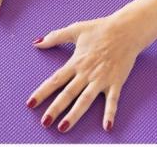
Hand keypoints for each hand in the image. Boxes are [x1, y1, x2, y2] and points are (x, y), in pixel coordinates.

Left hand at [26, 13, 147, 132]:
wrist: (126, 29)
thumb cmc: (101, 28)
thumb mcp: (76, 29)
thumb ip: (55, 37)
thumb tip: (36, 42)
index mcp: (76, 62)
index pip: (55, 80)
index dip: (42, 92)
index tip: (30, 104)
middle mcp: (86, 73)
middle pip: (68, 94)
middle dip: (55, 109)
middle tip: (44, 122)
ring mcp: (101, 79)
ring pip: (85, 100)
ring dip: (74, 114)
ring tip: (63, 127)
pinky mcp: (116, 82)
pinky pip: (112, 100)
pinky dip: (110, 113)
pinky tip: (107, 127)